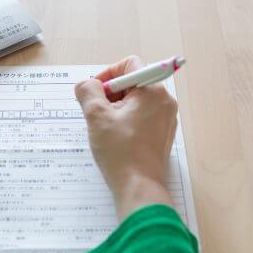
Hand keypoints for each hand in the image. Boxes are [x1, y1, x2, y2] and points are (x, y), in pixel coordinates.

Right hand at [74, 55, 176, 220]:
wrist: (139, 187)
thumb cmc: (121, 152)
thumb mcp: (96, 116)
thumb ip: (87, 91)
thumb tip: (86, 85)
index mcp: (152, 91)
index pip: (129, 65)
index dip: (107, 75)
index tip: (95, 93)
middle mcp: (164, 101)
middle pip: (132, 83)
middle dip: (110, 94)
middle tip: (96, 113)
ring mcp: (166, 119)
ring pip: (136, 101)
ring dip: (117, 109)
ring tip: (105, 128)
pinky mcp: (162, 134)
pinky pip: (142, 117)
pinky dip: (127, 122)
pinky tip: (116, 139)